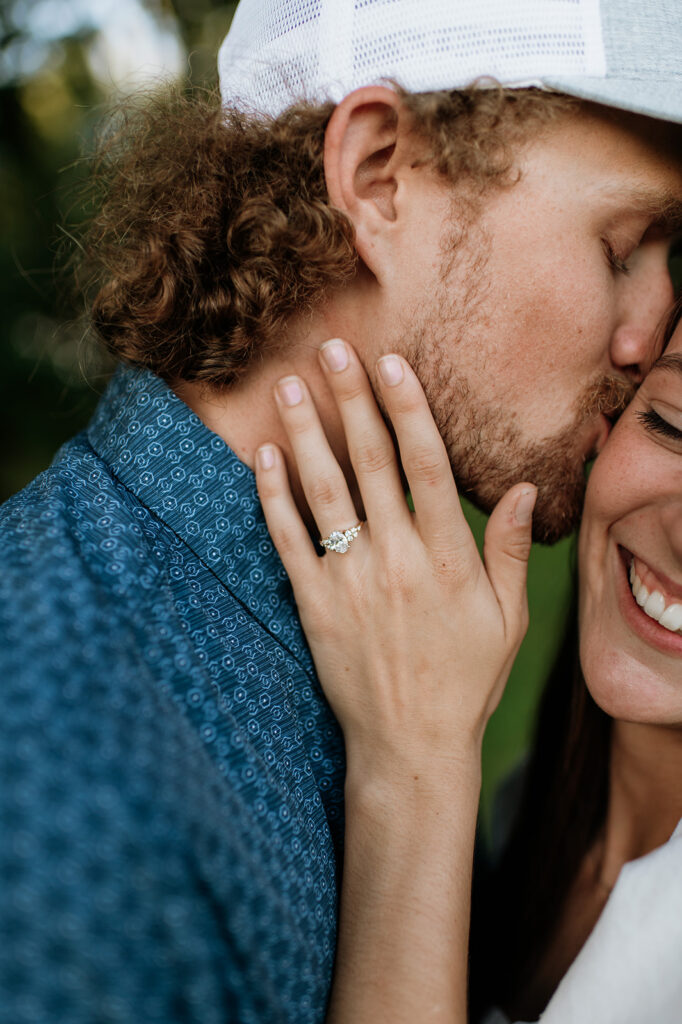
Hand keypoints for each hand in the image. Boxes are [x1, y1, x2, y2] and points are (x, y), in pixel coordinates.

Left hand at [255, 339, 535, 785]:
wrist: (411, 747)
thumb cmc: (466, 681)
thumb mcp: (507, 620)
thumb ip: (511, 552)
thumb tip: (528, 487)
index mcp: (447, 558)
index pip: (426, 466)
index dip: (408, 409)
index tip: (391, 364)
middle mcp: (396, 559)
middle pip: (369, 463)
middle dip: (351, 399)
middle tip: (332, 348)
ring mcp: (350, 581)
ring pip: (323, 491)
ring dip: (306, 434)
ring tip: (290, 386)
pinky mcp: (313, 604)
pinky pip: (287, 540)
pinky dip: (272, 496)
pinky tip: (264, 457)